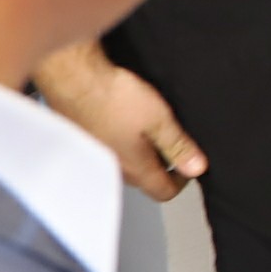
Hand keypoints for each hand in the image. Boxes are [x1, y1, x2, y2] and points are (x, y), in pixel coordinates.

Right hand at [33, 44, 206, 204]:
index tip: (190, 166)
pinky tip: (122, 118)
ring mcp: (96, 156)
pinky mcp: (83, 141)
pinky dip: (120, 139)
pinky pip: (108, 148)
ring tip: (148, 126)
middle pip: (144, 179)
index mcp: (135, 168)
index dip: (182, 182)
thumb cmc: (112, 98)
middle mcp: (113, 168)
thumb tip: (197, 168)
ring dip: (139, 151)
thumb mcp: (158, 119)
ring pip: (124, 163)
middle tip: (172, 142)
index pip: (163, 192)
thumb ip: (178, 145)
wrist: (73, 79)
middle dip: (161, 164)